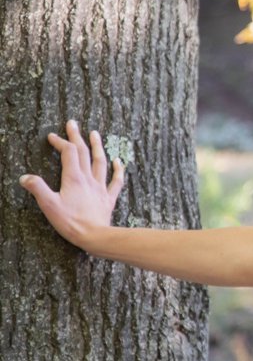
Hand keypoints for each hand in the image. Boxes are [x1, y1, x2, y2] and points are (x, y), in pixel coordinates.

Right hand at [19, 120, 124, 247]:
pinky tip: (118, 162)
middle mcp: (89, 179)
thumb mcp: (49, 205)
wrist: (95, 236)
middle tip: (73, 123)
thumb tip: (25, 177)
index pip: (68, 153)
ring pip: (101, 162)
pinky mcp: (108, 198)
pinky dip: (118, 170)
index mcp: (74, 179)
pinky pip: (116, 181)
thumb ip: (37, 189)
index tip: (52, 136)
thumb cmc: (71, 222)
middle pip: (84, 152)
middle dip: (77, 137)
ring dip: (98, 147)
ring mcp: (100, 188)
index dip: (61, 142)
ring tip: (95, 134)